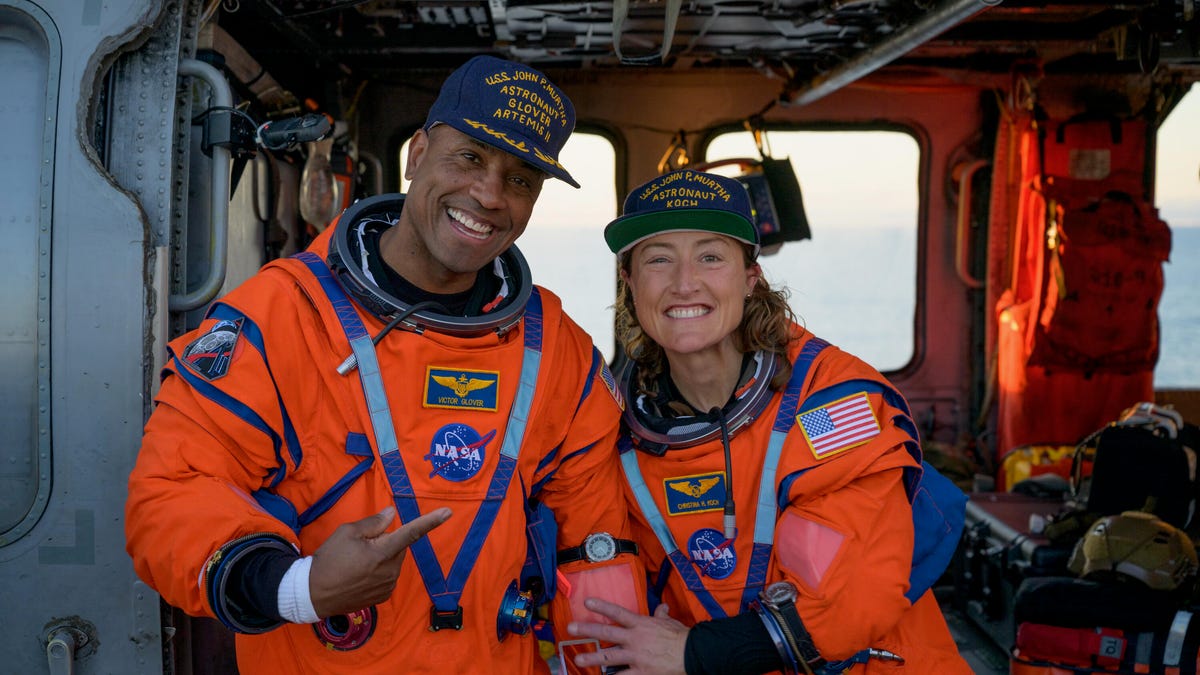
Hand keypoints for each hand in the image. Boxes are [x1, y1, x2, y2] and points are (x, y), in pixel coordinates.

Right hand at [309, 505, 450, 616]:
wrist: (313, 594)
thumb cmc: (329, 559)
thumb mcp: (347, 533)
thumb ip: (373, 523)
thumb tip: (392, 514)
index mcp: (383, 552)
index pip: (411, 532)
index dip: (431, 521)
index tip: (448, 512)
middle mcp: (391, 570)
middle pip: (398, 547)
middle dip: (386, 542)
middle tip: (361, 546)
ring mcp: (388, 586)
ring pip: (393, 562)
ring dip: (382, 558)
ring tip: (355, 563)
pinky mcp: (383, 597)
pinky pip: (388, 576)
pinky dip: (379, 572)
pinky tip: (358, 576)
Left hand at [567, 599, 688, 674]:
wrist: (692, 654)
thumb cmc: (681, 637)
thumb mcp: (670, 622)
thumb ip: (661, 614)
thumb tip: (662, 607)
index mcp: (640, 624)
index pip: (617, 613)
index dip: (601, 607)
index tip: (586, 602)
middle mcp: (634, 639)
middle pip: (606, 633)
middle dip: (587, 630)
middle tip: (570, 627)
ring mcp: (636, 657)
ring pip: (609, 657)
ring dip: (592, 658)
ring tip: (578, 658)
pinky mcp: (641, 672)